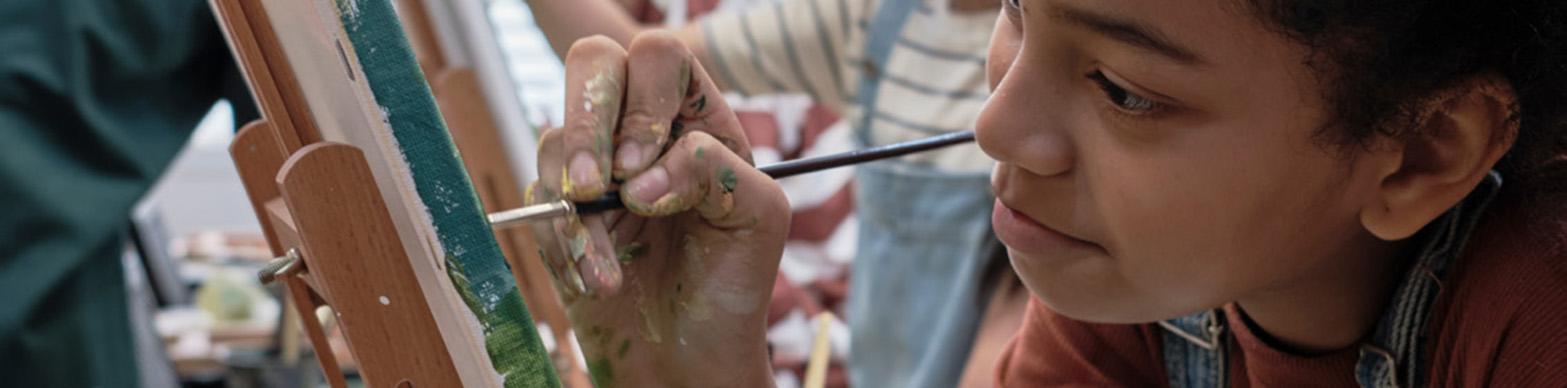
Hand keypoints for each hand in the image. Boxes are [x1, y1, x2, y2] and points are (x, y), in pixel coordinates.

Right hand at [525, 32, 788, 386]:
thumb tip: (639, 176)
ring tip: (611, 272)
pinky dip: (561, 245)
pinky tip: (598, 282)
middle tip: (595, 188)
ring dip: (576, 210)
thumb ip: (715, 173)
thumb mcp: (758, 220)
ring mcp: (597, 167)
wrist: (689, 358)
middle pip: (593, 63)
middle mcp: (642, 130)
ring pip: (555, 139)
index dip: (641, 99)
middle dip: (586, 123)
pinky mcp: (562, 210)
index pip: (659, 58)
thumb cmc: (732, 284)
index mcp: (697, 118)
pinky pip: (538, 199)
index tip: (640, 165)